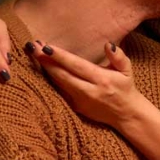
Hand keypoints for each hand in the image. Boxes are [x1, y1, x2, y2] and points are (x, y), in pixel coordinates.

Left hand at [27, 41, 143, 128]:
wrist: (125, 114)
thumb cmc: (125, 88)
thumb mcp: (127, 70)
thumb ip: (118, 56)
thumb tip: (108, 45)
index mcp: (102, 80)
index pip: (77, 66)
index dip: (60, 57)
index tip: (46, 47)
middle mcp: (89, 91)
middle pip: (62, 75)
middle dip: (46, 61)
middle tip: (32, 46)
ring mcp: (80, 101)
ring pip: (58, 83)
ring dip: (45, 68)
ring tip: (34, 53)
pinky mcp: (75, 107)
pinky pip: (60, 90)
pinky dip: (50, 79)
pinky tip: (42, 67)